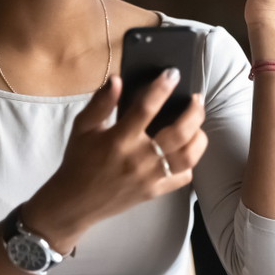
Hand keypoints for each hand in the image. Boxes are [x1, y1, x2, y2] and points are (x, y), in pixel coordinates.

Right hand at [22, 71, 207, 253]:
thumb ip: (100, 103)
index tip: (172, 73)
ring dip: (199, 136)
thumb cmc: (79, 160)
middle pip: (179, 133)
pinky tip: (187, 149)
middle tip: (196, 98)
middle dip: (194, 111)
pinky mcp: (155, 191)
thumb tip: (117, 79)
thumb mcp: (82, 127)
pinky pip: (183, 177)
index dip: (162, 88)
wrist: (76, 201)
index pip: (146, 108)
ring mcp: (150, 177)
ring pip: (188, 156)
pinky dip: (190, 162)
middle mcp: (139, 159)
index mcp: (119, 139)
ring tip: (197, 123)